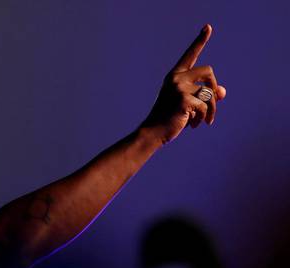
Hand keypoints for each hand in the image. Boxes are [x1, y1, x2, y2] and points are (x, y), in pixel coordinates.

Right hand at [142, 24, 226, 144]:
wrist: (153, 132)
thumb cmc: (169, 118)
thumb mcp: (188, 104)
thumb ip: (205, 96)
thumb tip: (222, 92)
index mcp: (174, 76)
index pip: (190, 55)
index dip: (200, 40)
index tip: (208, 27)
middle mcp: (176, 78)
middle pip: (208, 71)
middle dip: (213, 87)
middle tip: (214, 102)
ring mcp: (179, 88)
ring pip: (209, 93)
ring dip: (210, 109)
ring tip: (204, 120)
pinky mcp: (183, 100)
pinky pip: (205, 106)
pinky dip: (203, 117)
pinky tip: (193, 125)